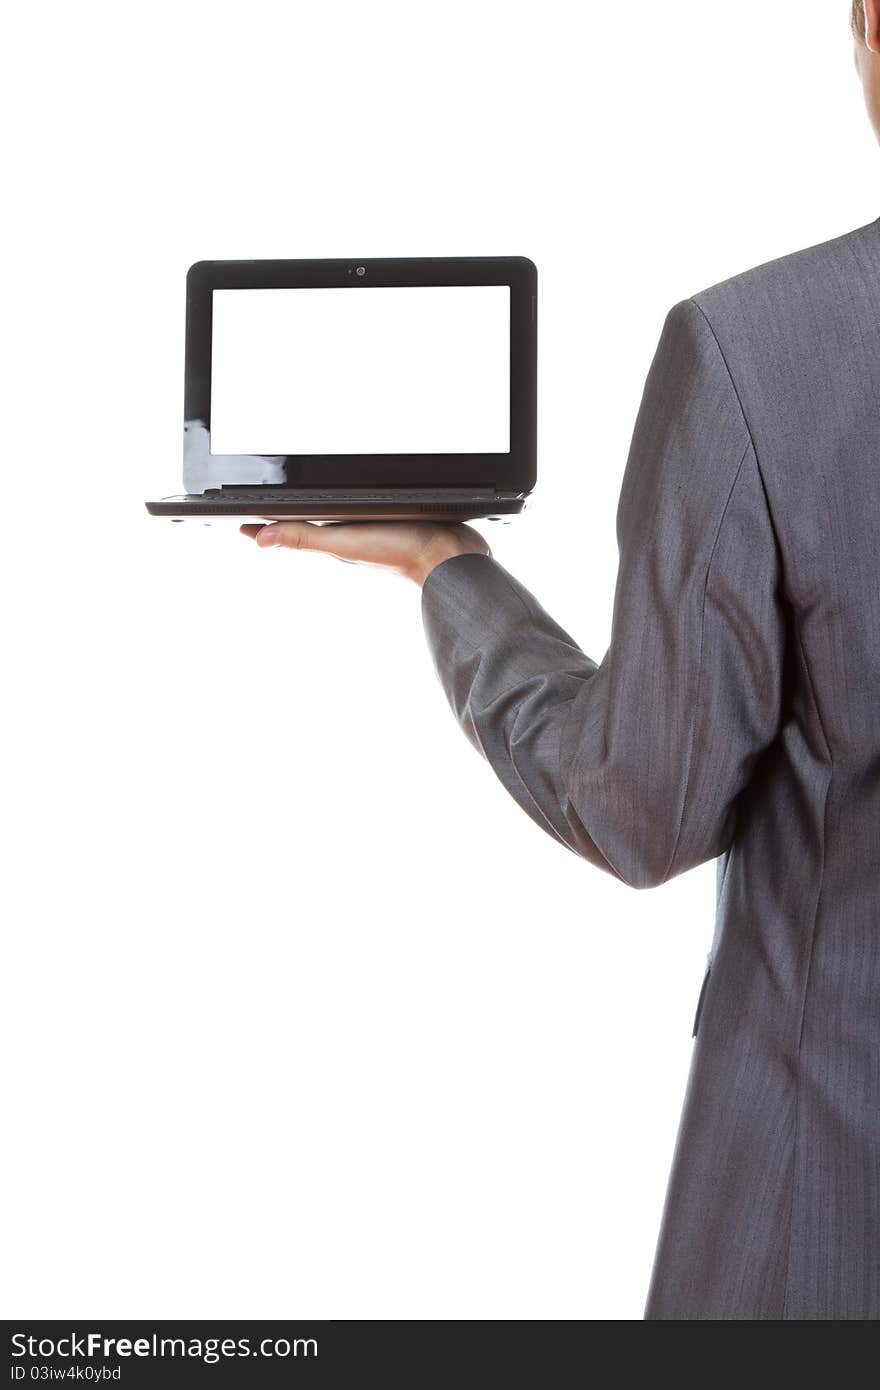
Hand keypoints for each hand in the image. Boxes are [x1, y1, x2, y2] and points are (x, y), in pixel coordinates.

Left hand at [239, 519, 490, 585]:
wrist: (449, 557)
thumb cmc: (399, 552)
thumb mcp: (343, 542)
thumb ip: (305, 537)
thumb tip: (261, 539)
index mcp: (334, 540)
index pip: (290, 531)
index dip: (266, 526)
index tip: (241, 522)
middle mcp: (349, 538)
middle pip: (310, 525)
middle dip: (287, 518)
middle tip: (265, 513)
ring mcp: (371, 532)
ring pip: (337, 519)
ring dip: (319, 514)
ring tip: (304, 510)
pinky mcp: (395, 523)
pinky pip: (366, 513)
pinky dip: (355, 507)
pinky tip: (363, 505)